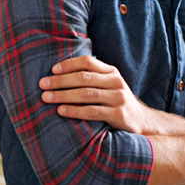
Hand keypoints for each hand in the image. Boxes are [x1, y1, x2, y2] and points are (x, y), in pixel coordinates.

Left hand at [39, 56, 155, 133]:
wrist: (142, 122)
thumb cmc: (115, 102)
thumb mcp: (108, 85)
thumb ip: (91, 77)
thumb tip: (57, 72)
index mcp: (111, 71)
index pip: (87, 62)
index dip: (68, 65)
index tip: (52, 70)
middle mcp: (115, 82)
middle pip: (83, 77)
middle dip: (60, 81)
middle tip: (42, 84)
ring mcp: (118, 98)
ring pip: (86, 94)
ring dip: (63, 95)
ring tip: (46, 97)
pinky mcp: (118, 115)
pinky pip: (92, 111)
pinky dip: (75, 110)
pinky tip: (61, 111)